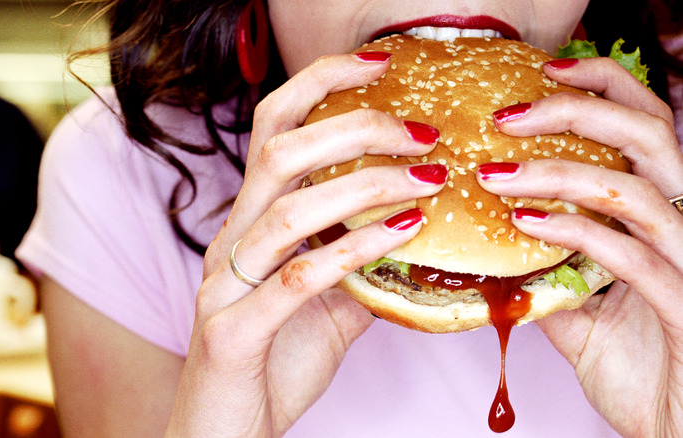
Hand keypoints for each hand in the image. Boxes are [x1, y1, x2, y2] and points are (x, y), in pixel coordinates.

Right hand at [166, 53, 444, 436]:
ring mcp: (225, 286)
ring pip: (287, 211)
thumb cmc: (271, 364)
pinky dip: (352, 252)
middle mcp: (230, 242)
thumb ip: (363, 268)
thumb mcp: (328, 308)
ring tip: (427, 178)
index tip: (379, 65)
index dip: (319, 87)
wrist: (222, 435)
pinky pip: (296, 282)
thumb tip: (421, 239)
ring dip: (365, 186)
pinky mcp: (233, 333)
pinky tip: (402, 236)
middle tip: (419, 129)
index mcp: (249, 226)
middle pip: (278, 153)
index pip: (274, 132)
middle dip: (352, 126)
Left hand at [477, 57, 682, 436]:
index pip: (643, 131)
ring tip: (495, 174)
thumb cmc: (648, 374)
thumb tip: (505, 257)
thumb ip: (556, 279)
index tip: (540, 78)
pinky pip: (626, 252)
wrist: (680, 436)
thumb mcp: (588, 318)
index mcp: (665, 217)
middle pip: (647, 134)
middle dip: (576, 110)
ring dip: (557, 172)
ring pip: (633, 187)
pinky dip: (571, 231)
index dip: (601, 90)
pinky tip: (524, 224)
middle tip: (507, 114)